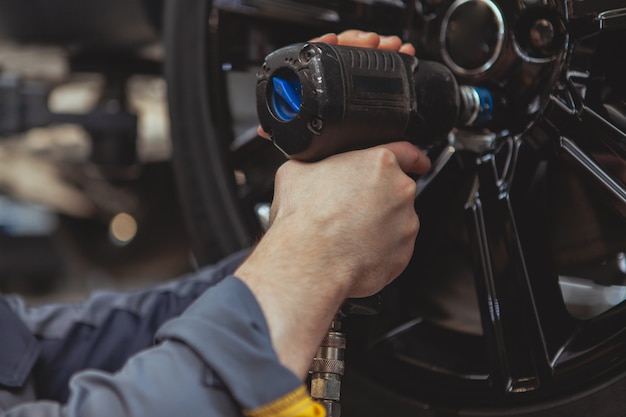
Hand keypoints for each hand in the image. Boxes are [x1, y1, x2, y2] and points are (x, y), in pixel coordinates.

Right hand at [235, 142, 428, 376]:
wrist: (306, 262)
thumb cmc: (299, 220)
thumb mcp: (297, 171)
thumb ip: (316, 161)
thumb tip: (309, 158)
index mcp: (377, 162)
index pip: (408, 150)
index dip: (410, 153)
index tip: (415, 158)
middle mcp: (398, 191)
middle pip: (398, 188)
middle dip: (378, 198)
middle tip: (350, 209)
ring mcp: (404, 224)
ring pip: (397, 220)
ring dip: (378, 225)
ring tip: (346, 234)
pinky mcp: (402, 254)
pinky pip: (395, 248)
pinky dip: (379, 249)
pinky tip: (353, 250)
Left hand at [257, 30, 415, 138]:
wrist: (338, 164)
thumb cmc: (316, 146)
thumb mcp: (300, 137)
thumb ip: (281, 131)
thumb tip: (264, 130)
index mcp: (312, 85)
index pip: (315, 55)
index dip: (323, 44)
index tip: (334, 39)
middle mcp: (332, 80)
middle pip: (345, 50)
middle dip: (360, 43)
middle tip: (373, 43)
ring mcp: (351, 84)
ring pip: (366, 56)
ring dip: (381, 48)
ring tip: (393, 47)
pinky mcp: (371, 91)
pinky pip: (382, 70)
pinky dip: (395, 60)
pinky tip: (404, 54)